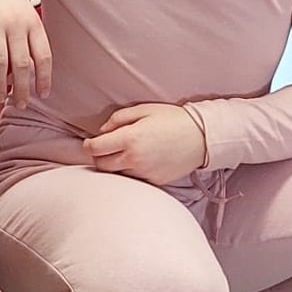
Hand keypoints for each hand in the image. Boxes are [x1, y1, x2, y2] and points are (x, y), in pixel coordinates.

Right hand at [0, 0, 50, 107]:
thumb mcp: (24, 9)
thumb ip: (28, 34)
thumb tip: (29, 66)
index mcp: (32, 22)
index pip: (43, 56)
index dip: (44, 78)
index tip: (42, 94)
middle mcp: (16, 23)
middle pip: (21, 65)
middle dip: (21, 89)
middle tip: (19, 104)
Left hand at [83, 103, 205, 184]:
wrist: (202, 137)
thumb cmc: (173, 119)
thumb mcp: (144, 109)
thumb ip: (118, 119)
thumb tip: (102, 131)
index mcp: (130, 139)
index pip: (95, 149)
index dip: (88, 145)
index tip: (90, 142)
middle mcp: (135, 159)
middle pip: (102, 166)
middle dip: (98, 157)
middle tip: (104, 148)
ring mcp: (145, 173)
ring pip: (117, 175)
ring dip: (114, 166)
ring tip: (123, 154)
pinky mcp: (155, 181)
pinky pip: (134, 179)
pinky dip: (130, 172)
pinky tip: (138, 161)